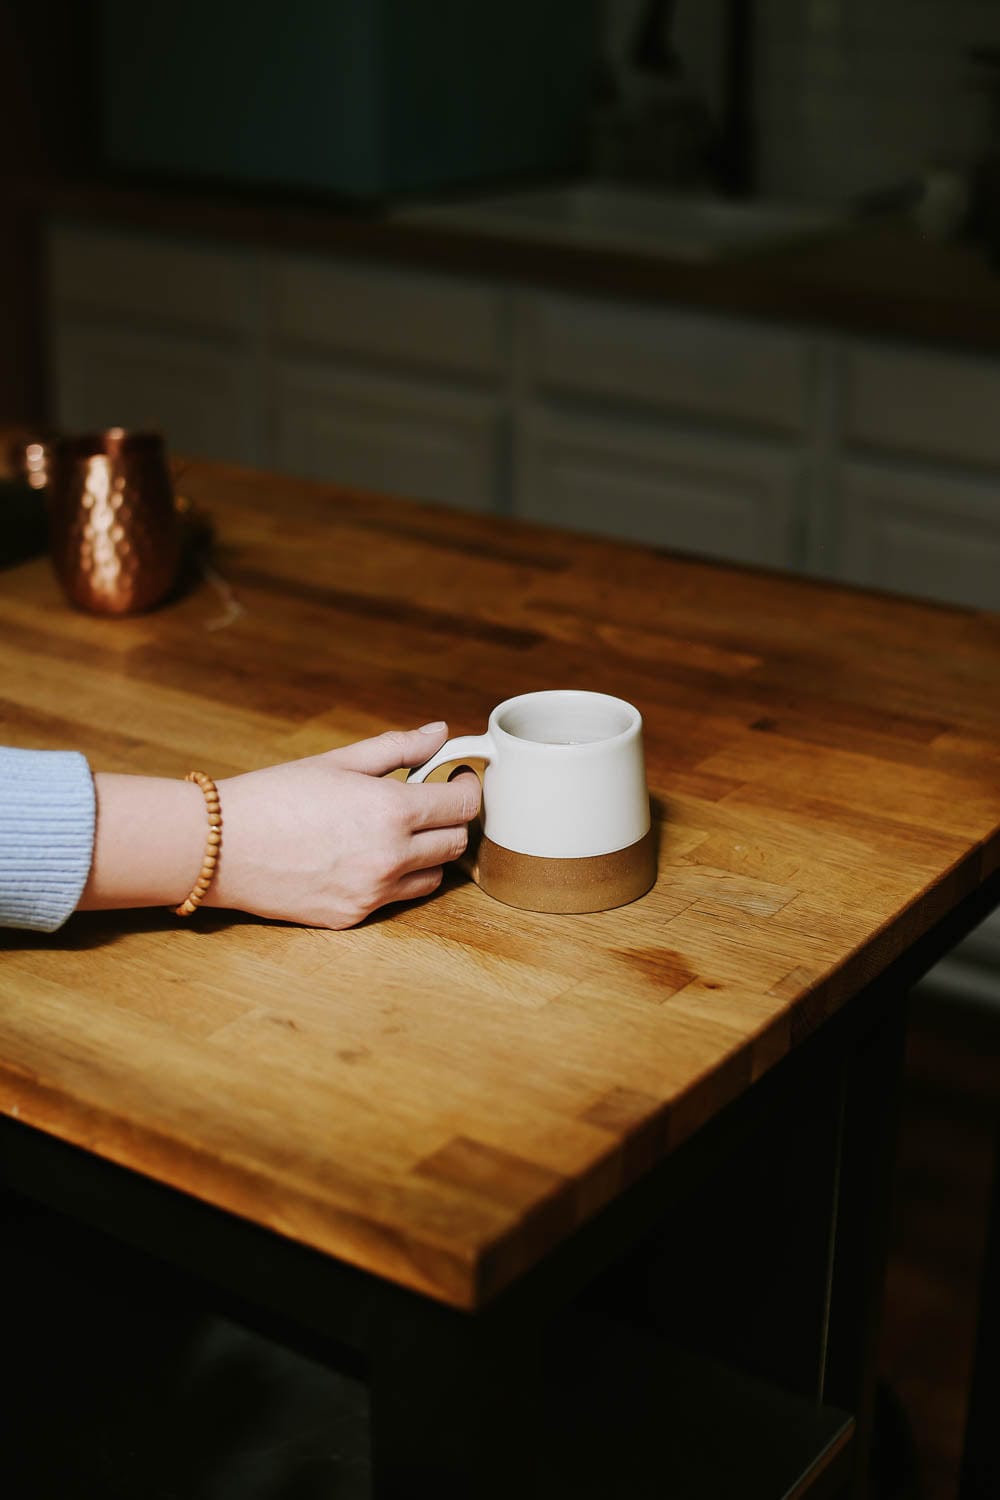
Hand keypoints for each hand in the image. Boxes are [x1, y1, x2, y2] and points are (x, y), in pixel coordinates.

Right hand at [207, 723, 480, 927]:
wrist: (221, 846)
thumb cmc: (275, 795)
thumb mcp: (339, 761)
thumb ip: (398, 748)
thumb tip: (441, 732)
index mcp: (392, 811)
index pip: (463, 805)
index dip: (468, 787)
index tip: (459, 778)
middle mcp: (391, 857)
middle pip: (456, 842)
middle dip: (450, 820)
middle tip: (430, 804)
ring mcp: (373, 893)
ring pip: (433, 877)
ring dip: (428, 854)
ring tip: (398, 833)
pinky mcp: (353, 917)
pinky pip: (396, 899)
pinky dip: (394, 879)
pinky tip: (365, 858)